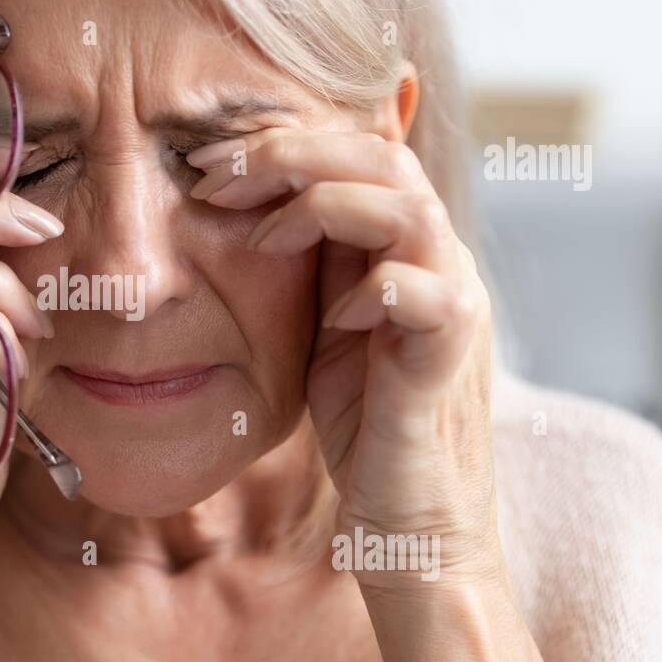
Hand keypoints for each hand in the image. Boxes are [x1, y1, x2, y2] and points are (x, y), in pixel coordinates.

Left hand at [190, 128, 568, 661]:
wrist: (409, 518)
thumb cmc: (364, 421)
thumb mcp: (324, 323)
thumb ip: (312, 260)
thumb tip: (252, 199)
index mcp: (407, 245)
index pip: (359, 152)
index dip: (284, 143)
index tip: (208, 162)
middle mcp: (440, 260)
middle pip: (382, 158)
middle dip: (289, 154)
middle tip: (214, 176)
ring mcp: (453, 304)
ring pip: (406, 207)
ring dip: (321, 206)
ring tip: (260, 236)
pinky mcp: (448, 360)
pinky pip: (426, 294)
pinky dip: (373, 290)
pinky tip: (333, 316)